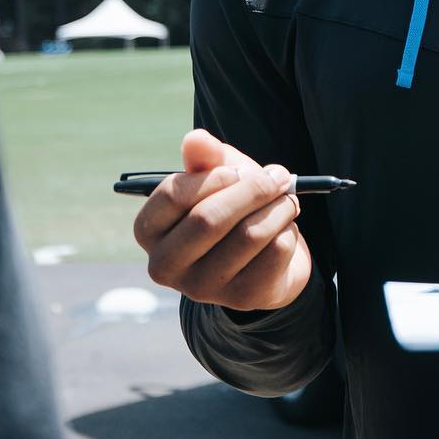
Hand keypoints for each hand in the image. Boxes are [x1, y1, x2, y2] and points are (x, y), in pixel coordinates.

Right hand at [133, 129, 312, 311]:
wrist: (267, 256)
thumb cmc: (235, 208)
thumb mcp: (220, 176)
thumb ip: (206, 156)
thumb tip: (195, 139)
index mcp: (150, 230)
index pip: (172, 195)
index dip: (213, 176)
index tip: (238, 170)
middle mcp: (165, 265)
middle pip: (209, 219)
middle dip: (253, 189)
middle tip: (279, 176)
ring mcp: (201, 288)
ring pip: (249, 235)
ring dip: (279, 207)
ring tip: (287, 199)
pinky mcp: (241, 299)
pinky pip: (276, 252)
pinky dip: (289, 229)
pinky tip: (286, 227)